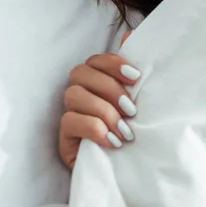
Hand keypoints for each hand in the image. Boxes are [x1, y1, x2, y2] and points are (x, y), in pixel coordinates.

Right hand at [59, 31, 139, 168]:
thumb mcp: (141, 100)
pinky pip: (69, 121)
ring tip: (125, 131)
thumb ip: (134, 71)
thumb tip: (130, 35)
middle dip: (109, 88)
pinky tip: (111, 142)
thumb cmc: (134, 129)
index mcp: (98, 80)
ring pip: (74, 95)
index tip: (135, 77)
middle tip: (132, 109)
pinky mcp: (64, 138)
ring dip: (103, 111)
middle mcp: (80, 92)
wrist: (130, 172)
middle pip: (81, 73)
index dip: (113, 63)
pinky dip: (93, 128)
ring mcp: (70, 114)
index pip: (95, 60)